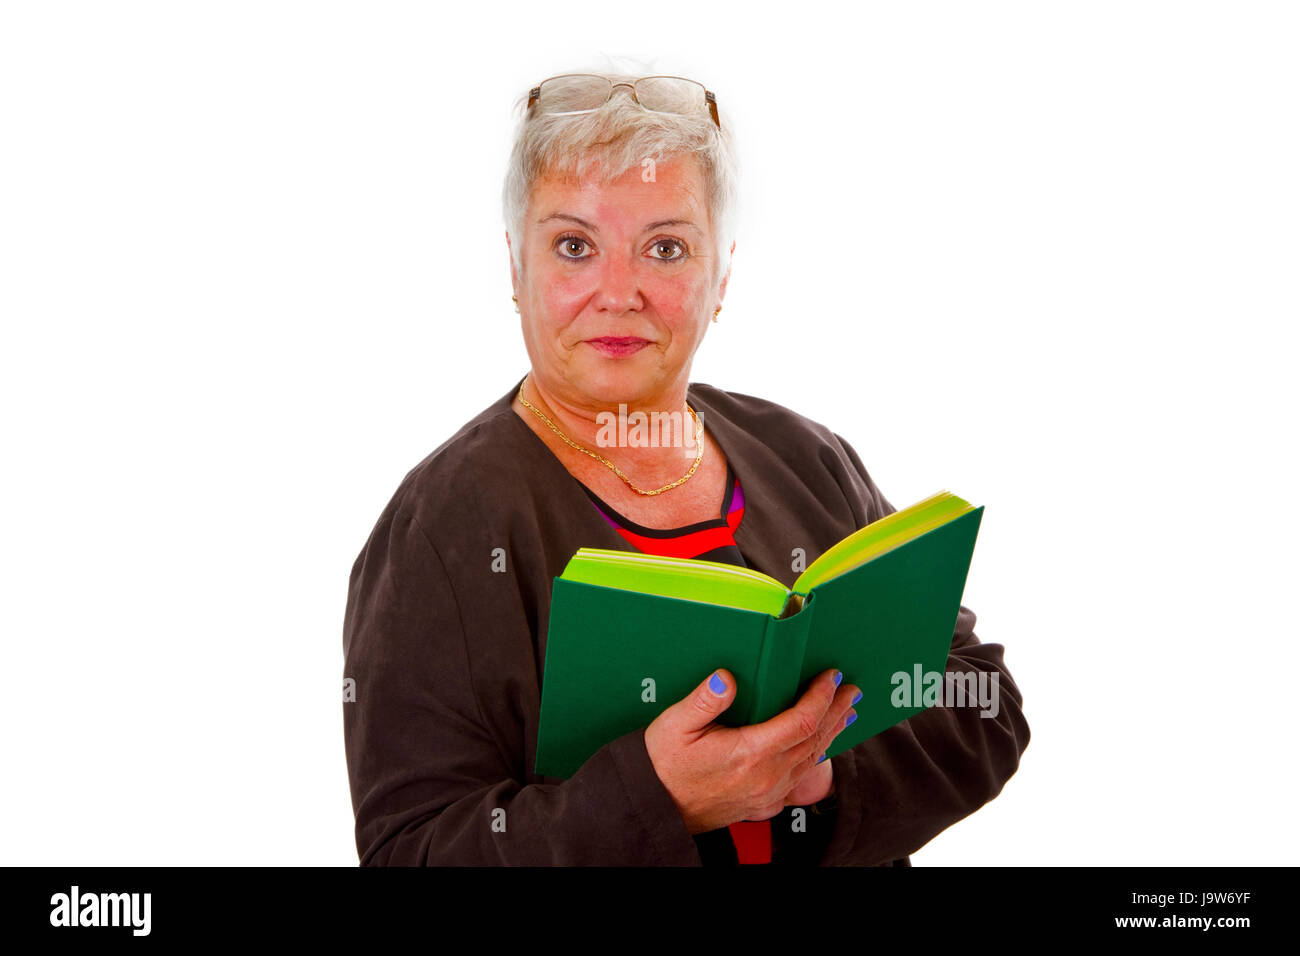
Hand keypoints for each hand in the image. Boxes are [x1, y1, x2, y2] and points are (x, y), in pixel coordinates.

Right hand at [644, 667, 858, 833]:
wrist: (656, 808)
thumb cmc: (663, 765)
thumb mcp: (674, 725)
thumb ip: (703, 701)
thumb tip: (725, 679)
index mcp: (749, 753)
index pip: (800, 721)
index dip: (820, 697)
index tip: (830, 677)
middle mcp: (766, 777)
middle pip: (814, 740)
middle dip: (835, 711)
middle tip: (851, 690)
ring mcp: (767, 793)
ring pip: (811, 760)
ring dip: (831, 734)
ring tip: (845, 714)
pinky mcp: (762, 804)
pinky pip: (799, 779)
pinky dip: (815, 759)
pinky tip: (819, 750)